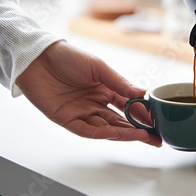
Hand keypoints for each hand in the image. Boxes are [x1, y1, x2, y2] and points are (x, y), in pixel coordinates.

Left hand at [15, 41, 161, 146]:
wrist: (38, 56)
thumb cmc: (67, 57)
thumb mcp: (98, 67)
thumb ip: (119, 82)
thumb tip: (143, 93)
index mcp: (105, 90)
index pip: (128, 106)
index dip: (143, 115)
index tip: (157, 122)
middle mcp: (95, 104)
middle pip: (120, 122)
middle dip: (139, 131)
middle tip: (156, 139)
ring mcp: (81, 112)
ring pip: (106, 128)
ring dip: (124, 134)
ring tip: (142, 137)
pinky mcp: (66, 119)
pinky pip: (86, 130)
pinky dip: (100, 133)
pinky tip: (114, 134)